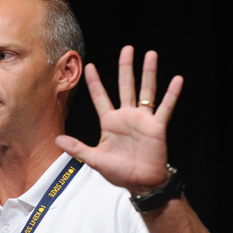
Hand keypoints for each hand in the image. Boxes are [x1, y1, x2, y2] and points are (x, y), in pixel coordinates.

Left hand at [55, 45, 182, 194]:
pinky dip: (171, 94)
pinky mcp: (156, 127)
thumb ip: (77, 148)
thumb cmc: (119, 172)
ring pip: (146, 91)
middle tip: (127, 49)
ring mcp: (143, 119)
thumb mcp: (94, 159)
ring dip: (148, 73)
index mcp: (110, 122)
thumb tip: (56, 140)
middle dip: (126, 67)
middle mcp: (126, 116)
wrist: (140, 184)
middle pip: (125, 86)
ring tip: (150, 55)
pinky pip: (165, 107)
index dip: (95, 82)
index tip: (89, 66)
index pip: (100, 97)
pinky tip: (177, 80)